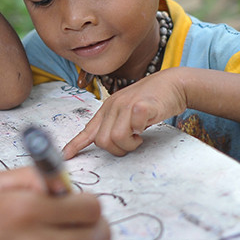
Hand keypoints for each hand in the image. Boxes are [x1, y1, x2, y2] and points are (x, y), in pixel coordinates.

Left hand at [63, 69, 186, 157]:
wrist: (173, 83)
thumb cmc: (151, 100)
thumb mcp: (127, 112)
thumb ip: (115, 125)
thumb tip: (104, 141)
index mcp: (107, 109)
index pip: (88, 129)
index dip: (76, 144)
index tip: (66, 156)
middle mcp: (113, 106)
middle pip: (103, 141)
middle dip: (118, 149)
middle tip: (132, 142)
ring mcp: (126, 104)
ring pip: (116, 138)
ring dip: (130, 144)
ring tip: (139, 135)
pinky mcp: (142, 105)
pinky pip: (134, 126)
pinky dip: (140, 131)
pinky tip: (145, 125)